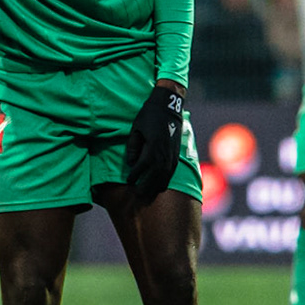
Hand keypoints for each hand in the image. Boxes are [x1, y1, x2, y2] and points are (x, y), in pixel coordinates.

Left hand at [123, 83, 185, 199]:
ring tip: (148, 195)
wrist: (169, 108)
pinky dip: (165, 181)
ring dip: (156, 187)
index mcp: (152, 148)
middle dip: (145, 187)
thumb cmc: (149, 116)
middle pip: (154, 177)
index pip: (141, 168)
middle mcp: (163, 155)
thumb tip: (131, 163)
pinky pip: (171, 173)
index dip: (134, 176)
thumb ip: (132, 147)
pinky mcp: (176, 155)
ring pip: (164, 177)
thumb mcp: (135, 129)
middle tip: (137, 196)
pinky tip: (160, 187)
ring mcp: (172, 156)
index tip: (128, 180)